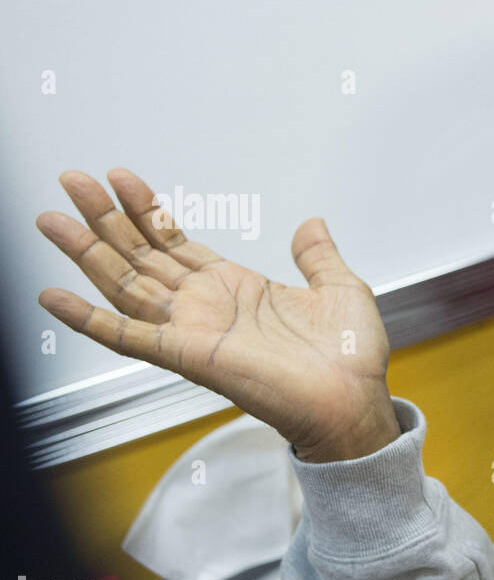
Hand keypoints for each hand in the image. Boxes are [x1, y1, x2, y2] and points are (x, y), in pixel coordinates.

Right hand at [35, 168, 400, 461]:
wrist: (355, 400)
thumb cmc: (351, 358)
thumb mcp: (340, 288)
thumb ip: (318, 255)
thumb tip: (312, 224)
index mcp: (238, 290)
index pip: (175, 243)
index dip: (146, 211)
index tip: (120, 179)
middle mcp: (208, 308)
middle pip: (140, 256)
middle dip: (105, 218)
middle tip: (72, 181)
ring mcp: (193, 331)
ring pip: (125, 285)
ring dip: (87, 252)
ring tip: (53, 218)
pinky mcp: (188, 355)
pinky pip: (128, 337)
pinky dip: (90, 319)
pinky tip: (56, 297)